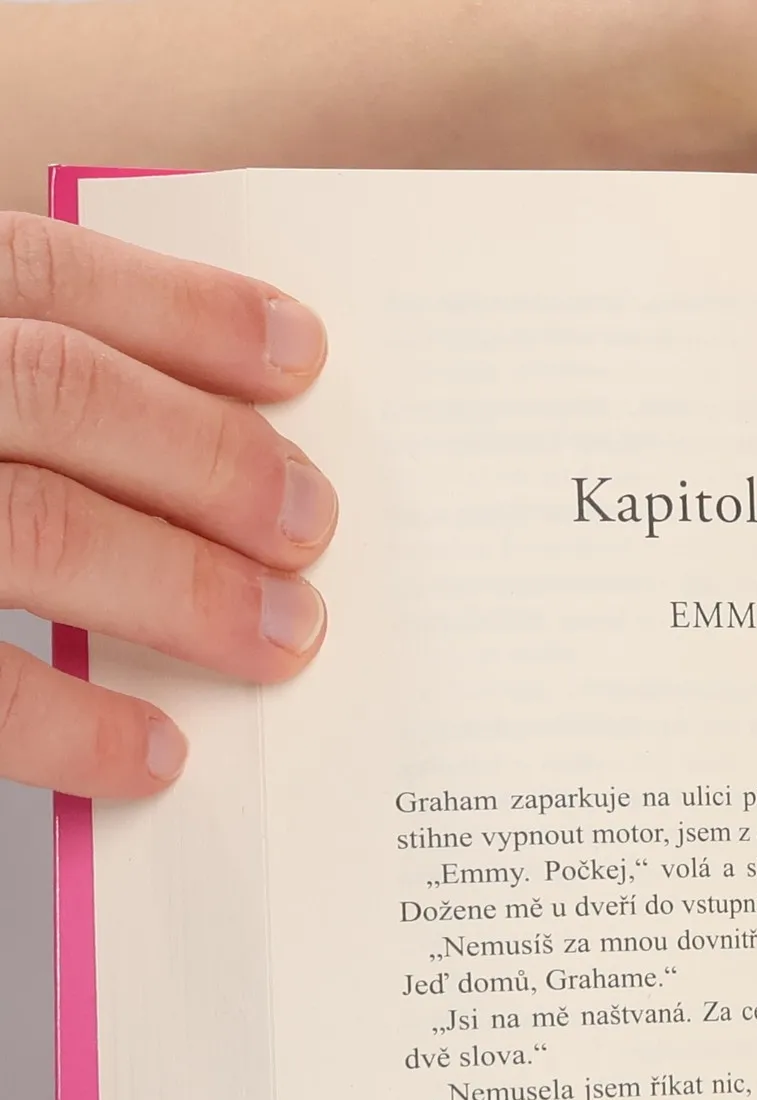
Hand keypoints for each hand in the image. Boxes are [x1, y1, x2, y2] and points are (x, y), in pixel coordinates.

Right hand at [0, 211, 332, 797]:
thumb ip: (3, 385)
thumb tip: (191, 418)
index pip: (35, 274)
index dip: (181, 309)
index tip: (299, 353)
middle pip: (60, 395)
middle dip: (213, 462)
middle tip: (312, 527)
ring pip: (36, 530)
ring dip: (183, 588)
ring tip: (281, 637)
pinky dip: (71, 723)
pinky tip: (153, 753)